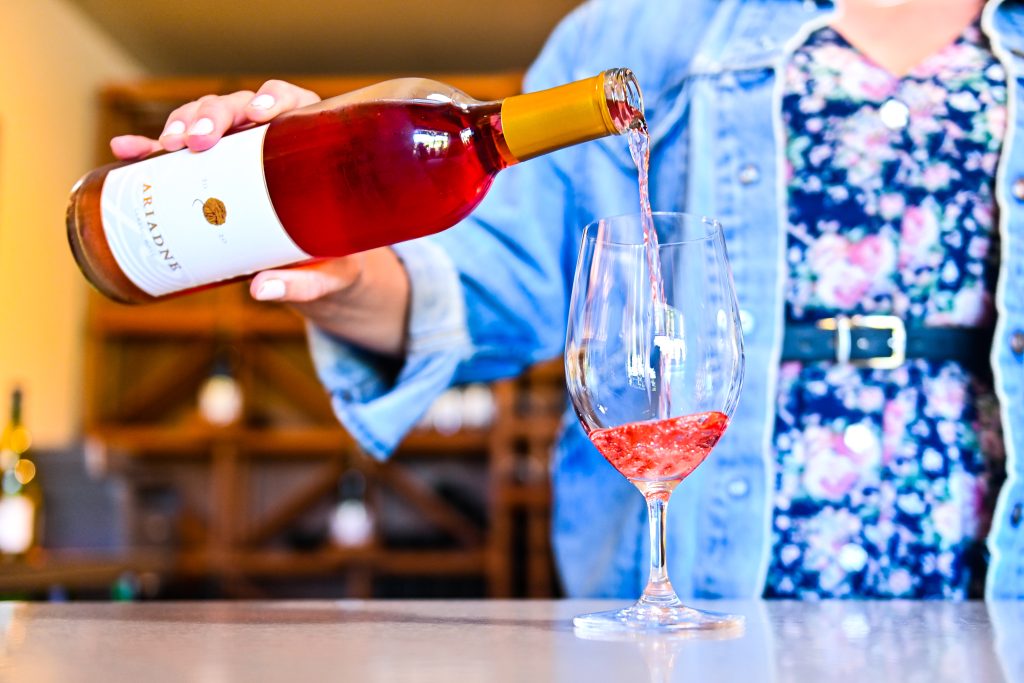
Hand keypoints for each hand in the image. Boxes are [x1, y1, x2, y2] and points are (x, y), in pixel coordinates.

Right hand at [109, 80, 372, 311]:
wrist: (320, 273)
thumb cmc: (335, 265)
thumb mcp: (330, 274)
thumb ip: (304, 284)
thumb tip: (263, 291)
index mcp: (312, 146)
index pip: (291, 103)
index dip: (273, 99)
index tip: (258, 115)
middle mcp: (271, 140)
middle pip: (237, 108)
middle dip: (213, 116)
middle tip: (199, 141)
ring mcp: (236, 153)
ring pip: (203, 122)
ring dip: (181, 125)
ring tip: (166, 147)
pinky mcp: (209, 174)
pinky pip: (176, 156)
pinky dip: (148, 150)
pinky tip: (124, 151)